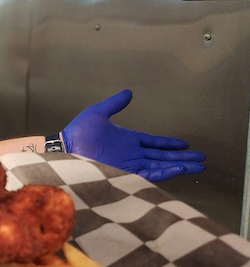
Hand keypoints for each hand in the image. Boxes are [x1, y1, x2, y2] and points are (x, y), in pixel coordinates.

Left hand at [61, 89, 205, 181]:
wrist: (66, 149)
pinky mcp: (125, 173)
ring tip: (198, 166)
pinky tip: (179, 169)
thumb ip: (115, 104)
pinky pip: (150, 174)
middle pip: (162, 156)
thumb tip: (129, 92)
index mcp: (127, 140)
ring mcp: (129, 165)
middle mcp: (131, 154)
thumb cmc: (78, 133)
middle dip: (182, 158)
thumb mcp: (98, 113)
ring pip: (161, 166)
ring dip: (179, 166)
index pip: (154, 143)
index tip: (185, 145)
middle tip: (202, 159)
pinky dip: (165, 172)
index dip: (169, 144)